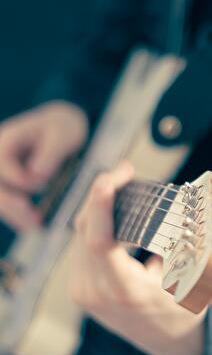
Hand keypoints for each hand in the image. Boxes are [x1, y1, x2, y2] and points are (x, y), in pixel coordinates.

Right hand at [0, 102, 87, 230]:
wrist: (61, 128)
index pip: (3, 165)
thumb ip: (50, 153)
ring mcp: (1, 171)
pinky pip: (5, 203)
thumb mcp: (62, 134)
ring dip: (13, 215)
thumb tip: (37, 175)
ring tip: (35, 226)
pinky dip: (15, 215)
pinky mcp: (7, 184)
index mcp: (6, 140)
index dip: (21, 179)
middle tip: (34, 221)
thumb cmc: (62, 128)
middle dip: (12, 205)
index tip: (42, 185)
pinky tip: (31, 224)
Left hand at [71, 161, 204, 354]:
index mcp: (125, 290)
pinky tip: (113, 212)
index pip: (100, 241)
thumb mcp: (192, 278)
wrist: (169, 344)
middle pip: (86, 230)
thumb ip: (181, 244)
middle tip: (124, 172)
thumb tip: (174, 206)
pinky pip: (81, 246)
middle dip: (101, 195)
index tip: (110, 178)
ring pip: (80, 235)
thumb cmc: (184, 311)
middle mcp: (96, 292)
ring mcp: (83, 291)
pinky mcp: (80, 288)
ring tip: (121, 188)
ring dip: (97, 208)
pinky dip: (95, 225)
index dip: (101, 204)